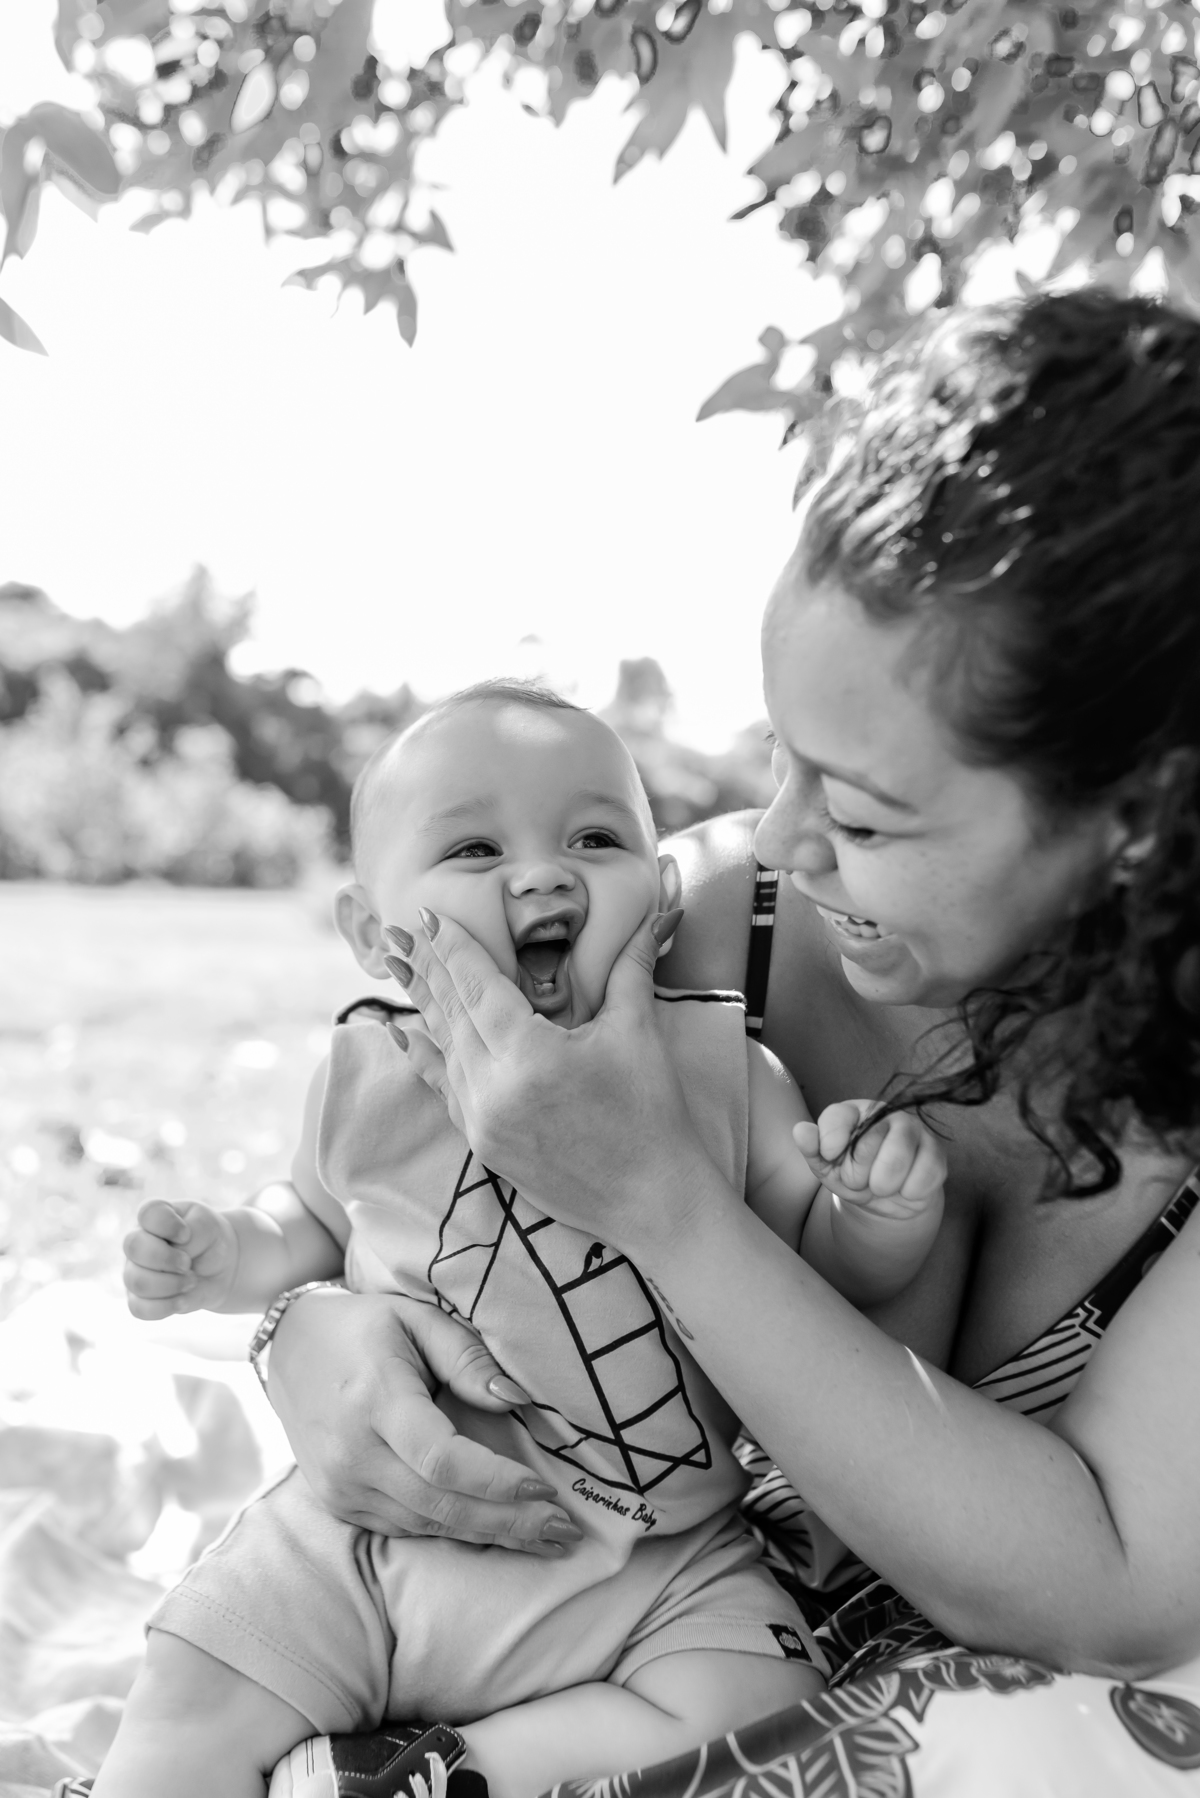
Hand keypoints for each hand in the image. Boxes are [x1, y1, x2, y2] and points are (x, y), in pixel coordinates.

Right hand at [123, 1198, 239, 1318]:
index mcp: (153, 1216)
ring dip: (171, 1285)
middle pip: (133, 1247)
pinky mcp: (138, 1298)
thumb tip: (176, 1252)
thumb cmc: (209, 1239)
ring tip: (192, 1281)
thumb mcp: (209, 1226)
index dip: (169, 1225)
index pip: (148, 1214)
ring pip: (137, 1282)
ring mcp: (134, 1270)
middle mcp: (137, 1241)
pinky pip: (139, 1308)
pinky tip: (183, 1300)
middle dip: (167, 1259)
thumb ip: (194, 1230)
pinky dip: (166, 1307)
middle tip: (188, 1263)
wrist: (220, 1267)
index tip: (187, 1233)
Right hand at [266, 1286, 583, 1553]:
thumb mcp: (417, 1320)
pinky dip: (453, 1532)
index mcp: (376, 1400)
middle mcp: (353, 1453)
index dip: (497, 1482)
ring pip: (426, 1525)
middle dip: (508, 1522)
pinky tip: (494, 1532)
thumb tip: (517, 1400)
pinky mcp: (338, 1502)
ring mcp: (340, 1485)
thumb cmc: (365, 1328)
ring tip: (544, 1537)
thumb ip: (467, 1358)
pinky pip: (404, 1528)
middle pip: (440, 1504)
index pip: (442, 1459)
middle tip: (563, 1531)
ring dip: (489, 1535)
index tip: (546, 1488)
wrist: (290, 1348)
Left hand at [385, 906, 715, 1260]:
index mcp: (530, 1055)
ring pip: (443, 1050)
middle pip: (451, 1013)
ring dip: (422, 1005)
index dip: (453, 947)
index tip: (428, 915)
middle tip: (397, 931)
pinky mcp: (483, 1147)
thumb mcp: (638, 1033)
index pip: (478, 986)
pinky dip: (424, 1057)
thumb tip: (656, 916)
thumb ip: (630, 969)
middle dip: (425, 968)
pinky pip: (443, 1090)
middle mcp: (494, 1089)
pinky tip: (405, 1033)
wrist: (653, 1201)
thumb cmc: (652, 1114)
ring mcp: (483, 1122)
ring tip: (399, 968)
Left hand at [793, 1101, 945, 1219]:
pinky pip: (922, 1177)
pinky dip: (909, 1192)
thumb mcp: (827, 1166)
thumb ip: (813, 1148)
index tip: (830, 1155)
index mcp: (854, 1111)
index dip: (830, 1143)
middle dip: (857, 1175)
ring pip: (896, 1159)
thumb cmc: (854, 1175)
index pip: (837, 1117)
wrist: (887, 1198)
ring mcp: (915, 1130)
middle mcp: (886, 1113)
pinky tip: (906, 1188)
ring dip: (883, 1185)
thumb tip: (800, 1131)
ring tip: (881, 1186)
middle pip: (866, 1144)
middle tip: (861, 1178)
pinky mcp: (936, 1152)